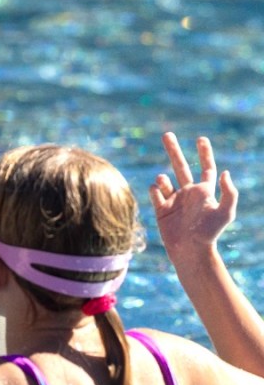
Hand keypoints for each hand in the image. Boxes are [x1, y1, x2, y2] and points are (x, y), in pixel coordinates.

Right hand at [149, 132, 237, 258]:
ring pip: (165, 180)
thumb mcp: (225, 213)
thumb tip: (224, 172)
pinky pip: (155, 193)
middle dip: (174, 150)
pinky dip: (155, 189)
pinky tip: (158, 190)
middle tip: (167, 134)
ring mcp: (174, 201)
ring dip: (162, 177)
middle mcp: (188, 193)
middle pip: (181, 167)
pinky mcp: (161, 210)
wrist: (190, 250)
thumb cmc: (209, 233)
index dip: (204, 153)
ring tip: (163, 180)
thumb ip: (229, 192)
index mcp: (204, 192)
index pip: (206, 167)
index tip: (201, 139)